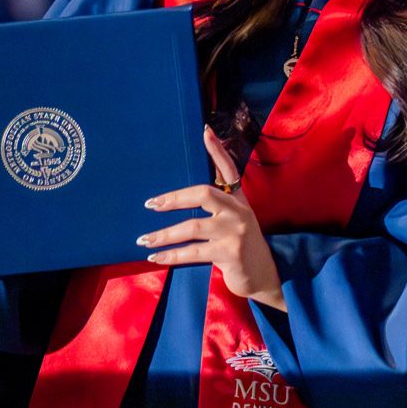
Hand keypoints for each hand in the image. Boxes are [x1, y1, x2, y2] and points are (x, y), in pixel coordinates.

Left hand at [138, 130, 283, 309]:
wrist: (262, 275)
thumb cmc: (240, 247)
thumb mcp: (234, 221)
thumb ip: (217, 207)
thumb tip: (182, 196)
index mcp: (239, 200)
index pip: (229, 170)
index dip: (217, 151)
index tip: (205, 132)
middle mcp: (239, 211)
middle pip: (204, 194)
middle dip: (174, 198)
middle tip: (151, 204)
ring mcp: (235, 232)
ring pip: (193, 227)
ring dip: (164, 234)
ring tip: (144, 239)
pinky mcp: (230, 253)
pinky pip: (193, 252)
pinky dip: (171, 255)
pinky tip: (156, 257)